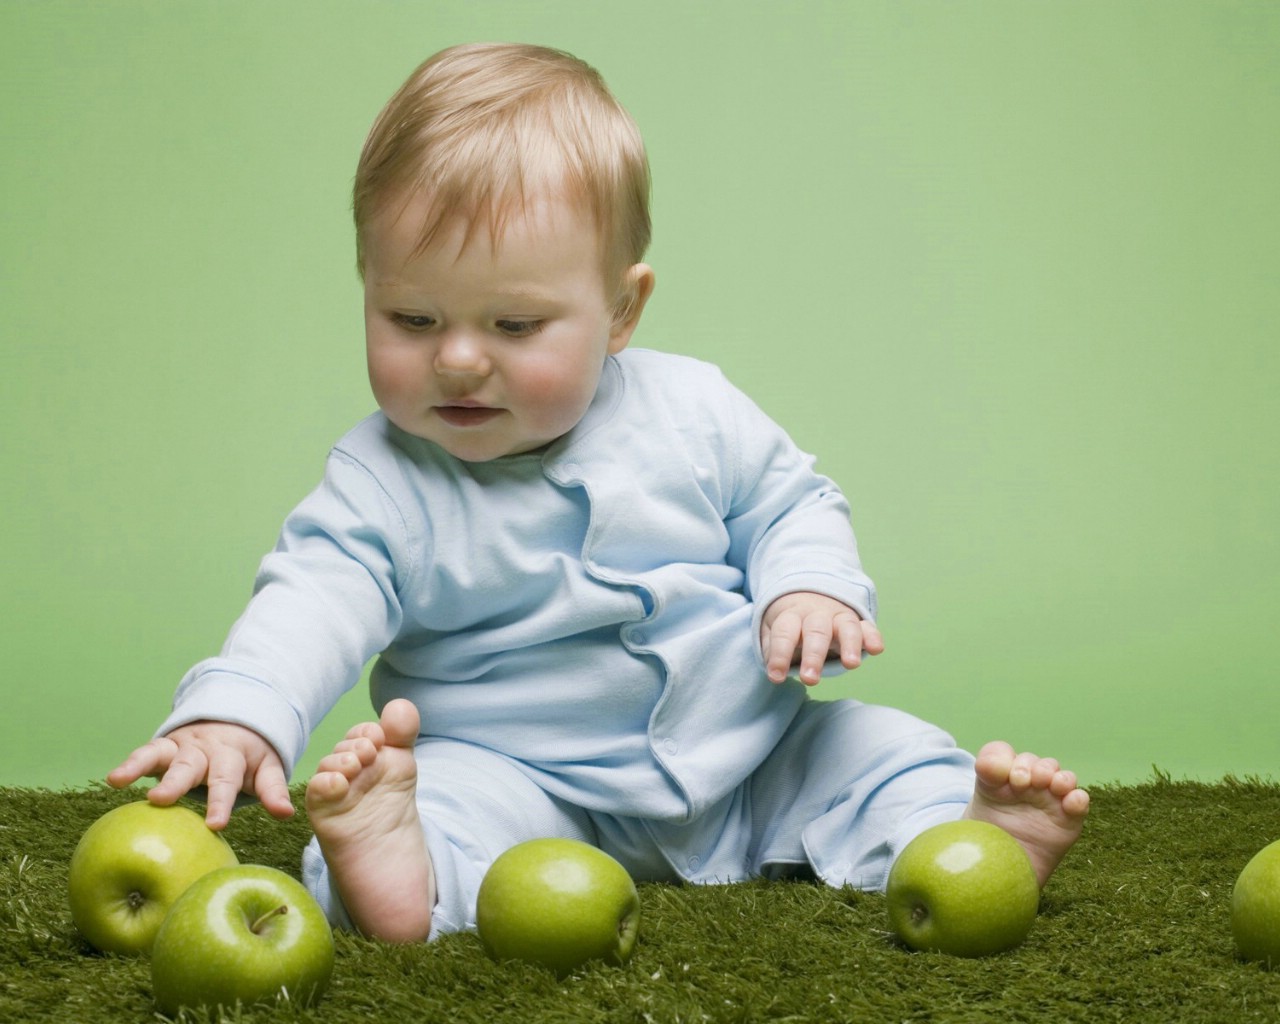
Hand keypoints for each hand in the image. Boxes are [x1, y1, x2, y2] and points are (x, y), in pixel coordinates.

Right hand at [107, 720, 294, 829]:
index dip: (221, 803)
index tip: (215, 824)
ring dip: (139, 765)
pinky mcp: (163, 747)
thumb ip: (273, 790)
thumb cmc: (249, 756)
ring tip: (118, 779)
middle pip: (189, 767)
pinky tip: (114, 778)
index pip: (227, 782)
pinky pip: (144, 753)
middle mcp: (204, 751)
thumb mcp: (266, 768)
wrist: (235, 720)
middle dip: (174, 783)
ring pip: (159, 754)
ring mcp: (181, 747)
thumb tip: (287, 814)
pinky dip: (129, 763)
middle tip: (159, 799)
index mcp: (231, 758)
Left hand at [760, 592, 883, 685]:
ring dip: (849, 645)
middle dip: (813, 656)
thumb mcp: (772, 628)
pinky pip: (867, 627)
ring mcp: (839, 616)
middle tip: (809, 679)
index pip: (784, 634)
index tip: (776, 677)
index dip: (779, 655)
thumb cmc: (790, 622)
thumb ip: (771, 646)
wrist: (809, 592)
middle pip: (816, 632)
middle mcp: (816, 614)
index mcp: (791, 616)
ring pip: (845, 627)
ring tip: (851, 664)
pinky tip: (877, 649)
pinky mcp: (858, 622)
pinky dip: (873, 636)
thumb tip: (772, 667)